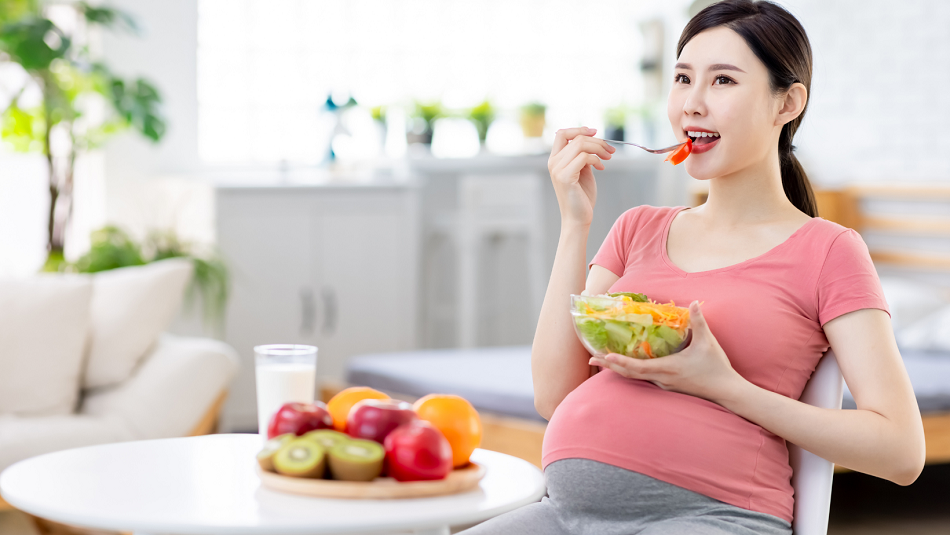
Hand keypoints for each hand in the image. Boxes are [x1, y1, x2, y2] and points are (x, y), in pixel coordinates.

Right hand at [548, 127, 614, 227]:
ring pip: (581, 145)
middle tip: (611, 150)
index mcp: (555, 159)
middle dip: (597, 141)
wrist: (578, 218)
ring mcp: (558, 169)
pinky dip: (597, 160)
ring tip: (608, 157)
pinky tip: (601, 168)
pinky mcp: (565, 177)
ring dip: (599, 149)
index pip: (562, 134)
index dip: (579, 129)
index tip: (595, 132)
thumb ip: (582, 156)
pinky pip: (585, 157)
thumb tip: (592, 140)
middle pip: (576, 138)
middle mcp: (553, 162)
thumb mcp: (582, 171)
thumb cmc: (581, 196)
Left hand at [588, 301, 744, 403]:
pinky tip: (624, 366)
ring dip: (618, 369)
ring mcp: (663, 385)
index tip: (604, 356)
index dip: (619, 362)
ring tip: (603, 361)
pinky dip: (630, 372)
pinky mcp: (667, 386)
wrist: (727, 392)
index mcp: (667, 369)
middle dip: (609, 366)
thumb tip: (694, 302)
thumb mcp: (708, 342)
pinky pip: (643, 379)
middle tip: (592, 360)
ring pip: (635, 378)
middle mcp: (661, 379)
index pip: (636, 367)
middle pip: (629, 375)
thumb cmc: (717, 367)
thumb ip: (699, 321)